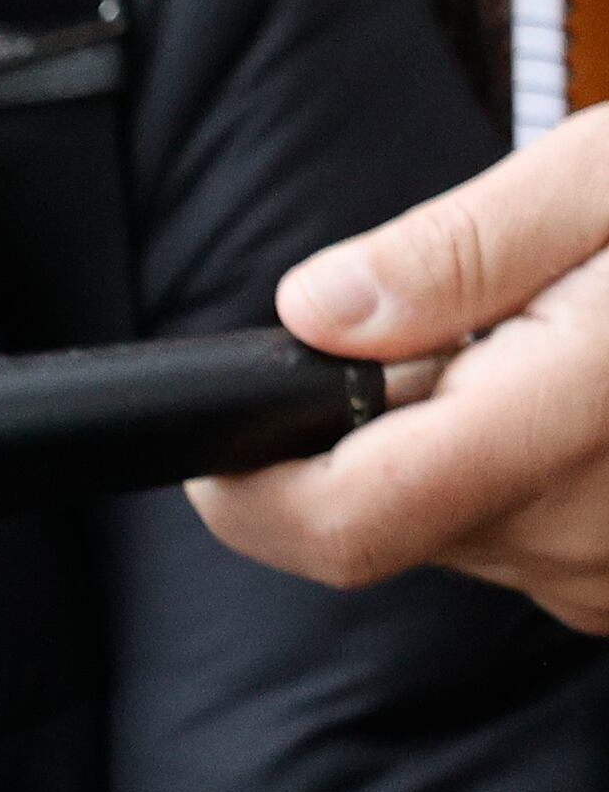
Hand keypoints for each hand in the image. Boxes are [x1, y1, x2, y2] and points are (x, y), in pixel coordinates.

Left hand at [190, 109, 608, 624]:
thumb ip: (460, 250)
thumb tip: (312, 316)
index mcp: (580, 415)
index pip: (348, 519)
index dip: (249, 485)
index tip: (220, 425)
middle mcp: (597, 533)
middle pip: (387, 521)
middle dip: (379, 428)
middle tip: (476, 316)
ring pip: (456, 533)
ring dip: (462, 445)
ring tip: (565, 339)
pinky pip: (531, 541)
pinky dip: (528, 470)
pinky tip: (601, 391)